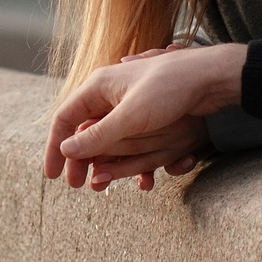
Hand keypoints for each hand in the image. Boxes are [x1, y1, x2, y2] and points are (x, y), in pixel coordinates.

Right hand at [43, 43, 248, 190]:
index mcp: (98, 86)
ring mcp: (128, 103)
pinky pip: (128, 138)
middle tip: (79, 185)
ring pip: (107, 137)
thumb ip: (98, 135)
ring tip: (103, 184)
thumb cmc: (169, 89)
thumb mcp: (131, 117)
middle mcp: (109, 93)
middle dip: (80, 160)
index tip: (53, 175)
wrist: (209, 77)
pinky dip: (128, 157)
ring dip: (104, 162)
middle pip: (84, 130)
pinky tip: (140, 175)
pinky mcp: (147, 112)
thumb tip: (66, 151)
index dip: (55, 147)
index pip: (65, 118)